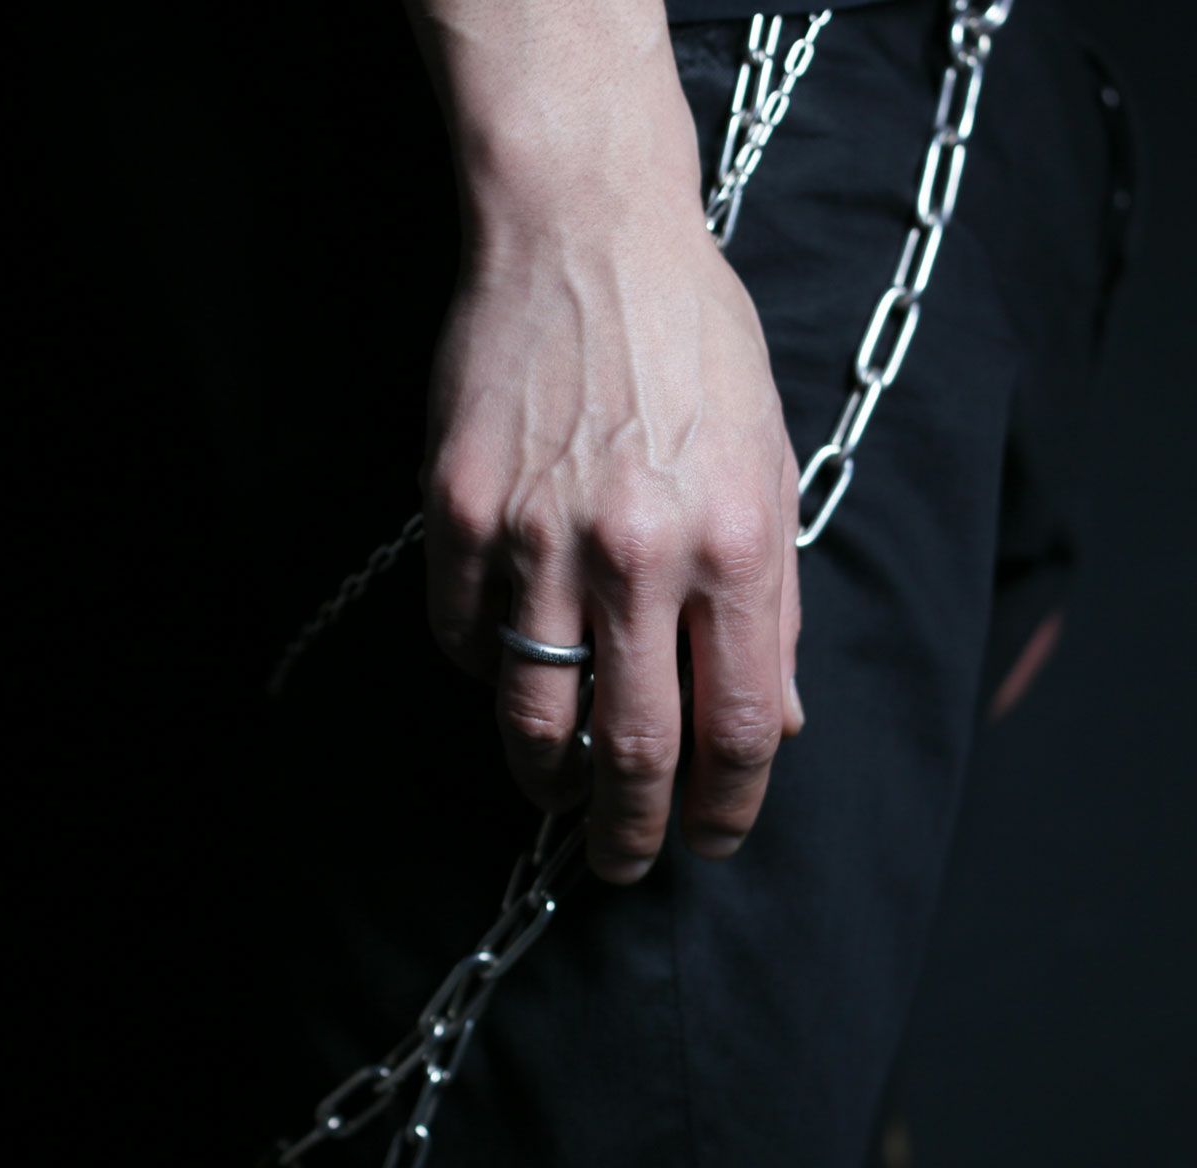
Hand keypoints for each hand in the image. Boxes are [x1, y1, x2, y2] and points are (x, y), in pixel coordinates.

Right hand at [406, 0, 803, 883]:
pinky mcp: (459, 509)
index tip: (713, 837)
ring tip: (559, 793)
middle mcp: (637, 550)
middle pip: (635, 748)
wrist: (586, 237)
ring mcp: (538, 533)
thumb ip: (775, 603)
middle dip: (633, 830)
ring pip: (533, 717)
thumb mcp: (768, 464)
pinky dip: (487, 671)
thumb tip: (776, 716)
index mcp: (735, 541)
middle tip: (626, 861)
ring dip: (548, 778)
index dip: (730, 805)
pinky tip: (509, 662)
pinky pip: (464, 639)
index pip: (742, 725)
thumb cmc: (693, 347)